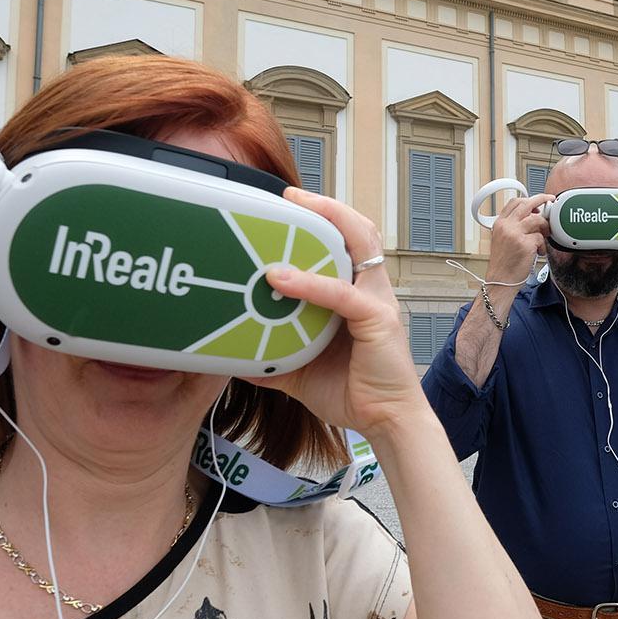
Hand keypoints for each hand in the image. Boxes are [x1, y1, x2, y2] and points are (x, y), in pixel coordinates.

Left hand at [243, 186, 427, 438]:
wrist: (386, 422)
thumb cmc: (352, 391)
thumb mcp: (300, 369)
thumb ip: (271, 356)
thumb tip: (231, 354)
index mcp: (356, 295)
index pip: (346, 244)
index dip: (323, 220)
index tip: (287, 207)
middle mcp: (370, 290)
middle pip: (359, 230)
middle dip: (326, 207)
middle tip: (288, 196)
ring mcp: (377, 302)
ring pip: (359, 244)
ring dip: (328, 221)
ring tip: (293, 208)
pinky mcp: (376, 320)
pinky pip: (340, 294)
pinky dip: (310, 282)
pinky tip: (280, 278)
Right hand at [487, 191, 552, 285]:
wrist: (500, 281)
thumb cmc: (504, 264)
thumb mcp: (502, 240)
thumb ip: (514, 226)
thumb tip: (533, 216)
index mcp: (500, 224)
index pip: (514, 202)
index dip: (529, 199)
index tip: (538, 202)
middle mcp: (506, 226)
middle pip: (526, 204)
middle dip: (542, 199)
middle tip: (550, 200)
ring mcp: (515, 234)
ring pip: (537, 220)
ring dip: (544, 227)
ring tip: (543, 237)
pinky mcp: (525, 244)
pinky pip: (541, 238)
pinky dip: (542, 245)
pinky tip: (538, 252)